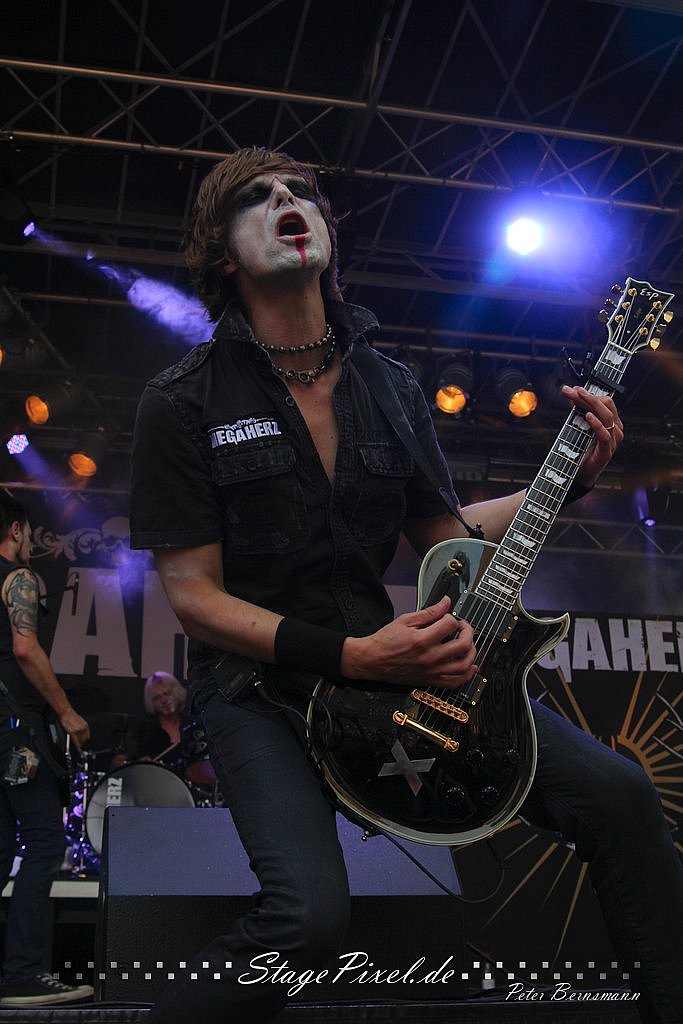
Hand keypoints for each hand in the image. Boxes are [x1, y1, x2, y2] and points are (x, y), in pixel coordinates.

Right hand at [58, 707, 90, 751]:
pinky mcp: (73, 732)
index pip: (87, 736)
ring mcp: (78, 731)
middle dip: (82, 743)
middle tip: (80, 745)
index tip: (84, 742)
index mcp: (85, 726)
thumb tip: (82, 734)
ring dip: (79, 744)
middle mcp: (83, 728)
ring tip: (78, 746)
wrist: (66, 713)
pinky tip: (78, 748)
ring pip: (80, 741)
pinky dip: (78, 746)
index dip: (85, 740)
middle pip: (85, 739)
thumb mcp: (80, 722)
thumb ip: (81, 728)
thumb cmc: (71, 716)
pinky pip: (76, 741)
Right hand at [341, 596, 476, 689]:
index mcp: (422, 640)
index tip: (448, 617)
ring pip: (463, 665)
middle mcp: (429, 657)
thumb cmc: (385, 641)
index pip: (450, 624)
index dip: (452, 617)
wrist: (371, 660)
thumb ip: (429, 612)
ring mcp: (431, 671)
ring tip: (468, 644)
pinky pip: (454, 682)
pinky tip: (470, 666)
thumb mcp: (405, 620)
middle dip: (468, 632)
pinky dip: (466, 675)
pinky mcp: (429, 680)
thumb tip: (445, 603)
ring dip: (472, 652)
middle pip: (463, 645)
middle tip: (463, 627)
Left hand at [561, 385, 622, 485]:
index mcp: (612, 422)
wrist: (581, 473)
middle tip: (571, 391)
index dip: (589, 393)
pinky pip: (604, 435)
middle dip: (588, 396)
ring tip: (578, 397)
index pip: (605, 402)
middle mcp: (616, 429)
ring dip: (590, 404)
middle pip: (607, 405)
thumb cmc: (582, 450)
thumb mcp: (579, 427)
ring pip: (607, 416)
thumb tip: (573, 394)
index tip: (573, 389)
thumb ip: (579, 412)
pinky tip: (588, 416)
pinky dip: (596, 424)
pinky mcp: (606, 451)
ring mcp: (613, 440)